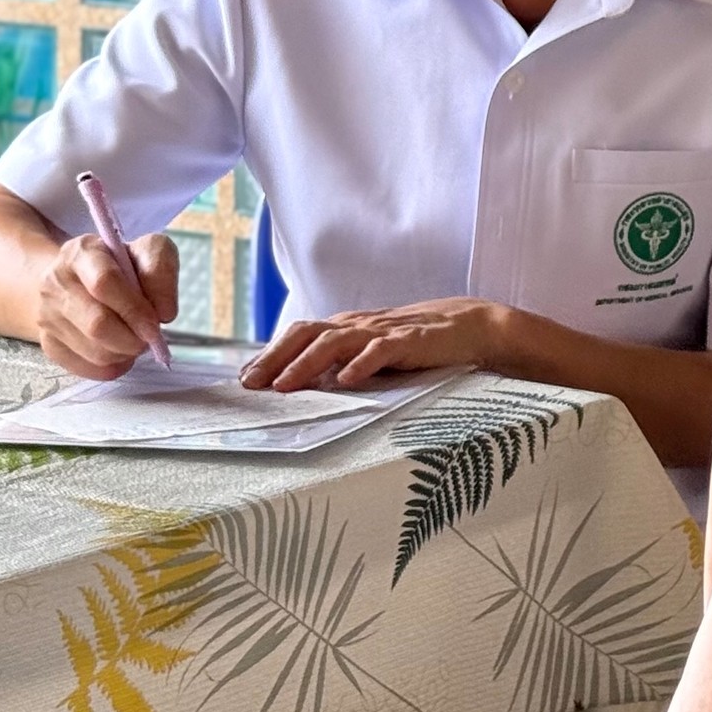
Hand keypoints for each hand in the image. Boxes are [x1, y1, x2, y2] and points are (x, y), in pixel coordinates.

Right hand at [31, 233, 178, 379]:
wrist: (78, 280)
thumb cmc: (120, 266)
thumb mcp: (147, 252)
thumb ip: (160, 271)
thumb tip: (163, 312)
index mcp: (81, 252)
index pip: (104, 282)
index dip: (134, 308)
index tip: (155, 323)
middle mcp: (55, 282)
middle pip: (97, 324)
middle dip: (133, 339)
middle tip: (148, 337)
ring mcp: (46, 315)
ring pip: (94, 352)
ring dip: (125, 353)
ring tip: (134, 339)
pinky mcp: (48, 344)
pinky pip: (88, 369)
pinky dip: (113, 366)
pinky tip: (119, 351)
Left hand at [239, 298, 527, 391]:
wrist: (467, 326)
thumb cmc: (414, 342)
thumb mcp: (371, 351)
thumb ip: (342, 364)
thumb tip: (303, 386)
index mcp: (346, 327)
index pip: (299, 335)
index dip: (270, 354)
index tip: (244, 378)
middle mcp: (358, 325)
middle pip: (307, 334)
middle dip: (275, 358)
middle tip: (251, 383)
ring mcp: (382, 331)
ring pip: (335, 342)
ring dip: (306, 363)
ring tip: (285, 385)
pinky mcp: (409, 340)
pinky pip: (381, 350)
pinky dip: (361, 363)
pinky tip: (346, 380)